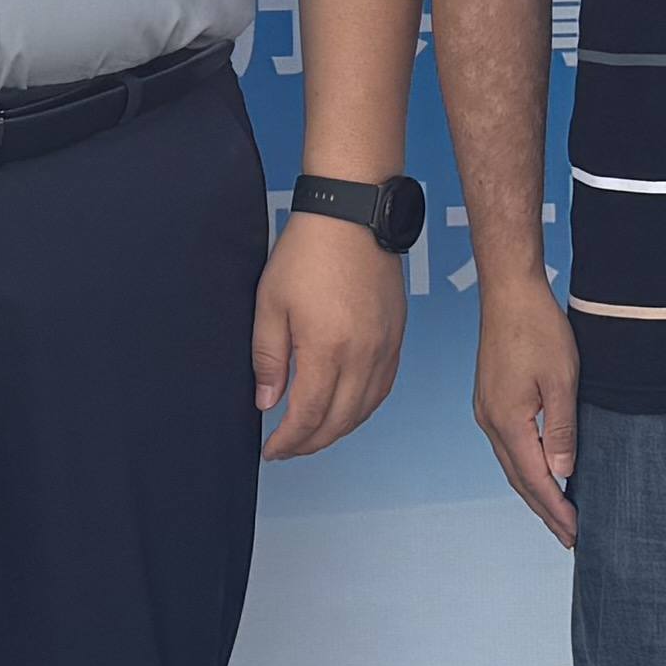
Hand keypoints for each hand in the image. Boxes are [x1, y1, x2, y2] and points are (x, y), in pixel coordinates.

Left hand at [254, 211, 406, 460]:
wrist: (352, 216)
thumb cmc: (308, 252)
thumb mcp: (270, 304)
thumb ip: (268, 359)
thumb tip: (268, 402)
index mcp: (328, 350)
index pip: (310, 416)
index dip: (289, 440)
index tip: (272, 450)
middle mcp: (364, 355)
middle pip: (340, 421)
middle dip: (311, 443)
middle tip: (288, 449)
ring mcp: (385, 347)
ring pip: (365, 409)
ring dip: (338, 430)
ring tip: (313, 435)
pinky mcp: (397, 336)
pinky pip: (383, 387)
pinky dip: (363, 408)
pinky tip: (346, 409)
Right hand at [469, 282, 580, 544]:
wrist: (509, 293)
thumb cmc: (538, 329)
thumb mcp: (562, 379)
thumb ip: (561, 428)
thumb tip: (562, 471)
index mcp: (507, 420)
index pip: (534, 478)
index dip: (555, 508)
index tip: (575, 532)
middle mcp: (490, 421)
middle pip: (518, 479)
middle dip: (544, 509)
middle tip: (569, 535)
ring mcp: (486, 411)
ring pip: (511, 464)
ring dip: (534, 490)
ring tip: (557, 512)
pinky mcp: (490, 400)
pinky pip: (508, 447)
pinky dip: (525, 467)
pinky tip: (540, 471)